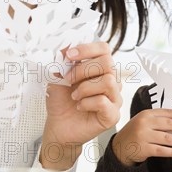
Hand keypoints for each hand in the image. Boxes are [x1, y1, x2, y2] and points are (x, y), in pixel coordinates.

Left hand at [41, 42, 121, 169]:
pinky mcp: (112, 115)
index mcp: (100, 68)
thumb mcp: (57, 76)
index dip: (87, 49)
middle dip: (83, 69)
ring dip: (85, 88)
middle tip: (68, 79)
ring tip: (74, 96)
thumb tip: (67, 46)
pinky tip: (80, 106)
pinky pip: (104, 102)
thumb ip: (62, 60)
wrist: (58, 126)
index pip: (104, 48)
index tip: (69, 56)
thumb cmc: (61, 101)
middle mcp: (111, 81)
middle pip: (108, 63)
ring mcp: (114, 98)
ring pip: (108, 82)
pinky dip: (87, 102)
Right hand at [111, 109, 171, 166]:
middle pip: (168, 124)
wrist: (120, 146)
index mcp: (146, 114)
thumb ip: (159, 121)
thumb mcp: (145, 122)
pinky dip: (171, 152)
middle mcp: (144, 123)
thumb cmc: (136, 132)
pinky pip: (161, 150)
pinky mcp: (143, 148)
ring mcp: (143, 136)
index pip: (167, 112)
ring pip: (166, 138)